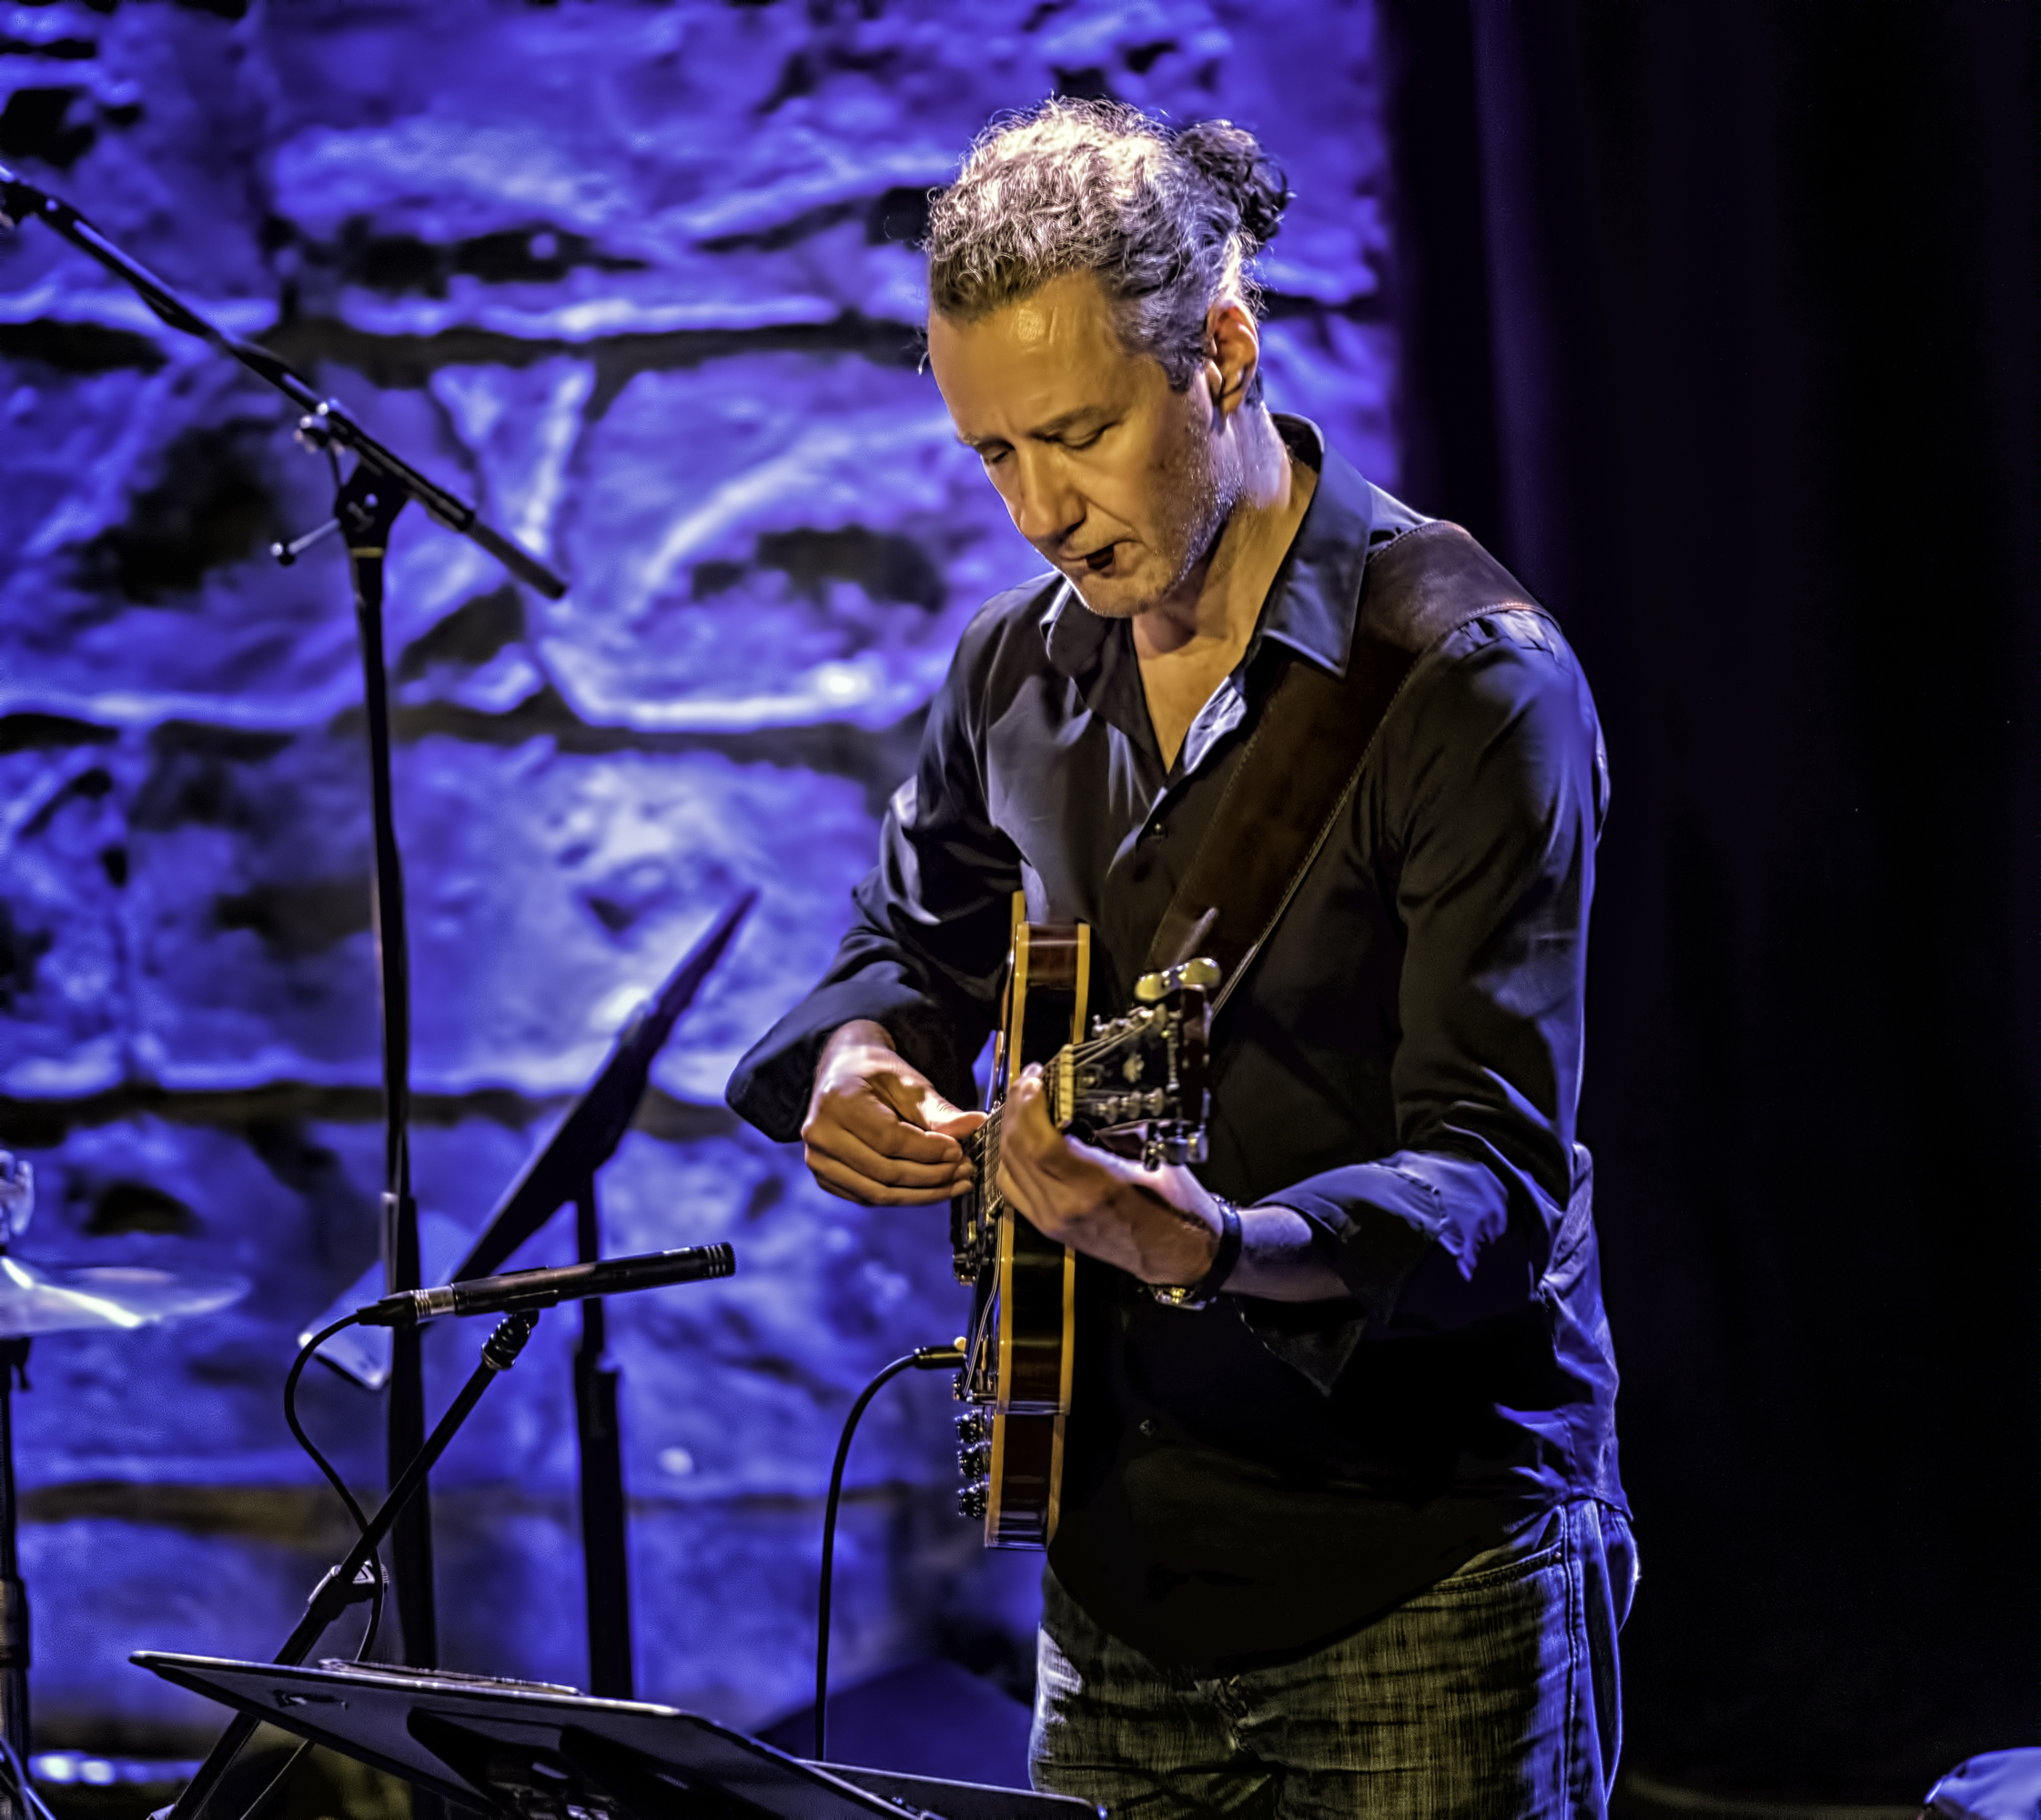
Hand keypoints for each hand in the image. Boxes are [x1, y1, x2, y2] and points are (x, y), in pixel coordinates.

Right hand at [802, 1020, 985, 1205]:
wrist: (845, 1072)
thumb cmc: (878, 1075)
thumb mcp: (910, 1084)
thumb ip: (940, 1111)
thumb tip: (977, 1126)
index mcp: (837, 1101)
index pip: (888, 1139)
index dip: (928, 1151)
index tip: (959, 1150)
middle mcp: (819, 1133)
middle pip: (884, 1171)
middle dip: (931, 1176)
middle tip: (965, 1170)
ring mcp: (818, 1159)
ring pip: (877, 1193)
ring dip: (922, 1194)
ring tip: (956, 1183)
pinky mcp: (825, 1177)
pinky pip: (869, 1197)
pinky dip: (904, 1196)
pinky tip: (932, 1188)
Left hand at [994, 1067, 1222, 1284]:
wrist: (1176, 1253)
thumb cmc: (1175, 1208)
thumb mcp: (1154, 1156)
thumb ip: (1116, 1126)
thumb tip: (1086, 1097)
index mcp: (1096, 1187)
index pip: (1042, 1143)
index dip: (1030, 1107)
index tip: (1034, 1080)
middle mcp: (1066, 1206)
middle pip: (1018, 1151)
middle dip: (1017, 1109)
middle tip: (1027, 1081)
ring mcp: (1052, 1219)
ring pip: (1008, 1167)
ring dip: (1010, 1129)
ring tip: (1022, 1102)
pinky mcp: (1048, 1225)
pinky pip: (1012, 1187)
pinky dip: (1009, 1157)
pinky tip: (1020, 1137)